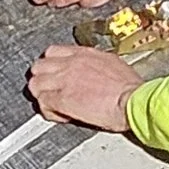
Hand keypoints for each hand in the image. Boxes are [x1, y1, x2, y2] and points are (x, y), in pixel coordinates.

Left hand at [28, 43, 143, 131]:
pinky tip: (60, 115)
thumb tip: (93, 70)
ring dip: (42, 95)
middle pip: (39, 66)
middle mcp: (70, 64)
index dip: (51, 66)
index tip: (55, 75)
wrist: (133, 100)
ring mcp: (64, 81)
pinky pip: (42, 103)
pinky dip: (48, 111)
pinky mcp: (62, 99)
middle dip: (42, 79)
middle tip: (51, 91)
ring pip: (35, 84)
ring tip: (54, 105)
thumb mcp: (112, 64)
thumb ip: (96, 65)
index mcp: (83, 53)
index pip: (52, 52)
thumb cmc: (129, 87)